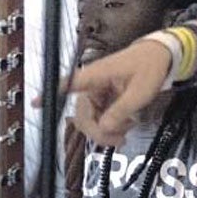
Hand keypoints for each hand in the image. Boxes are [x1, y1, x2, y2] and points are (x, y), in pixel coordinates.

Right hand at [45, 38, 171, 146]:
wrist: (162, 56)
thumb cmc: (149, 66)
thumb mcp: (140, 92)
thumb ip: (120, 111)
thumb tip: (103, 128)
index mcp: (95, 76)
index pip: (67, 85)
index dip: (49, 95)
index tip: (34, 103)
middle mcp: (92, 85)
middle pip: (82, 115)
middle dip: (97, 132)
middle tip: (118, 140)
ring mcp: (98, 93)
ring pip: (90, 120)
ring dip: (105, 131)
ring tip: (125, 132)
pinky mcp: (104, 99)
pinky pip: (100, 118)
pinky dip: (110, 126)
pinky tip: (125, 125)